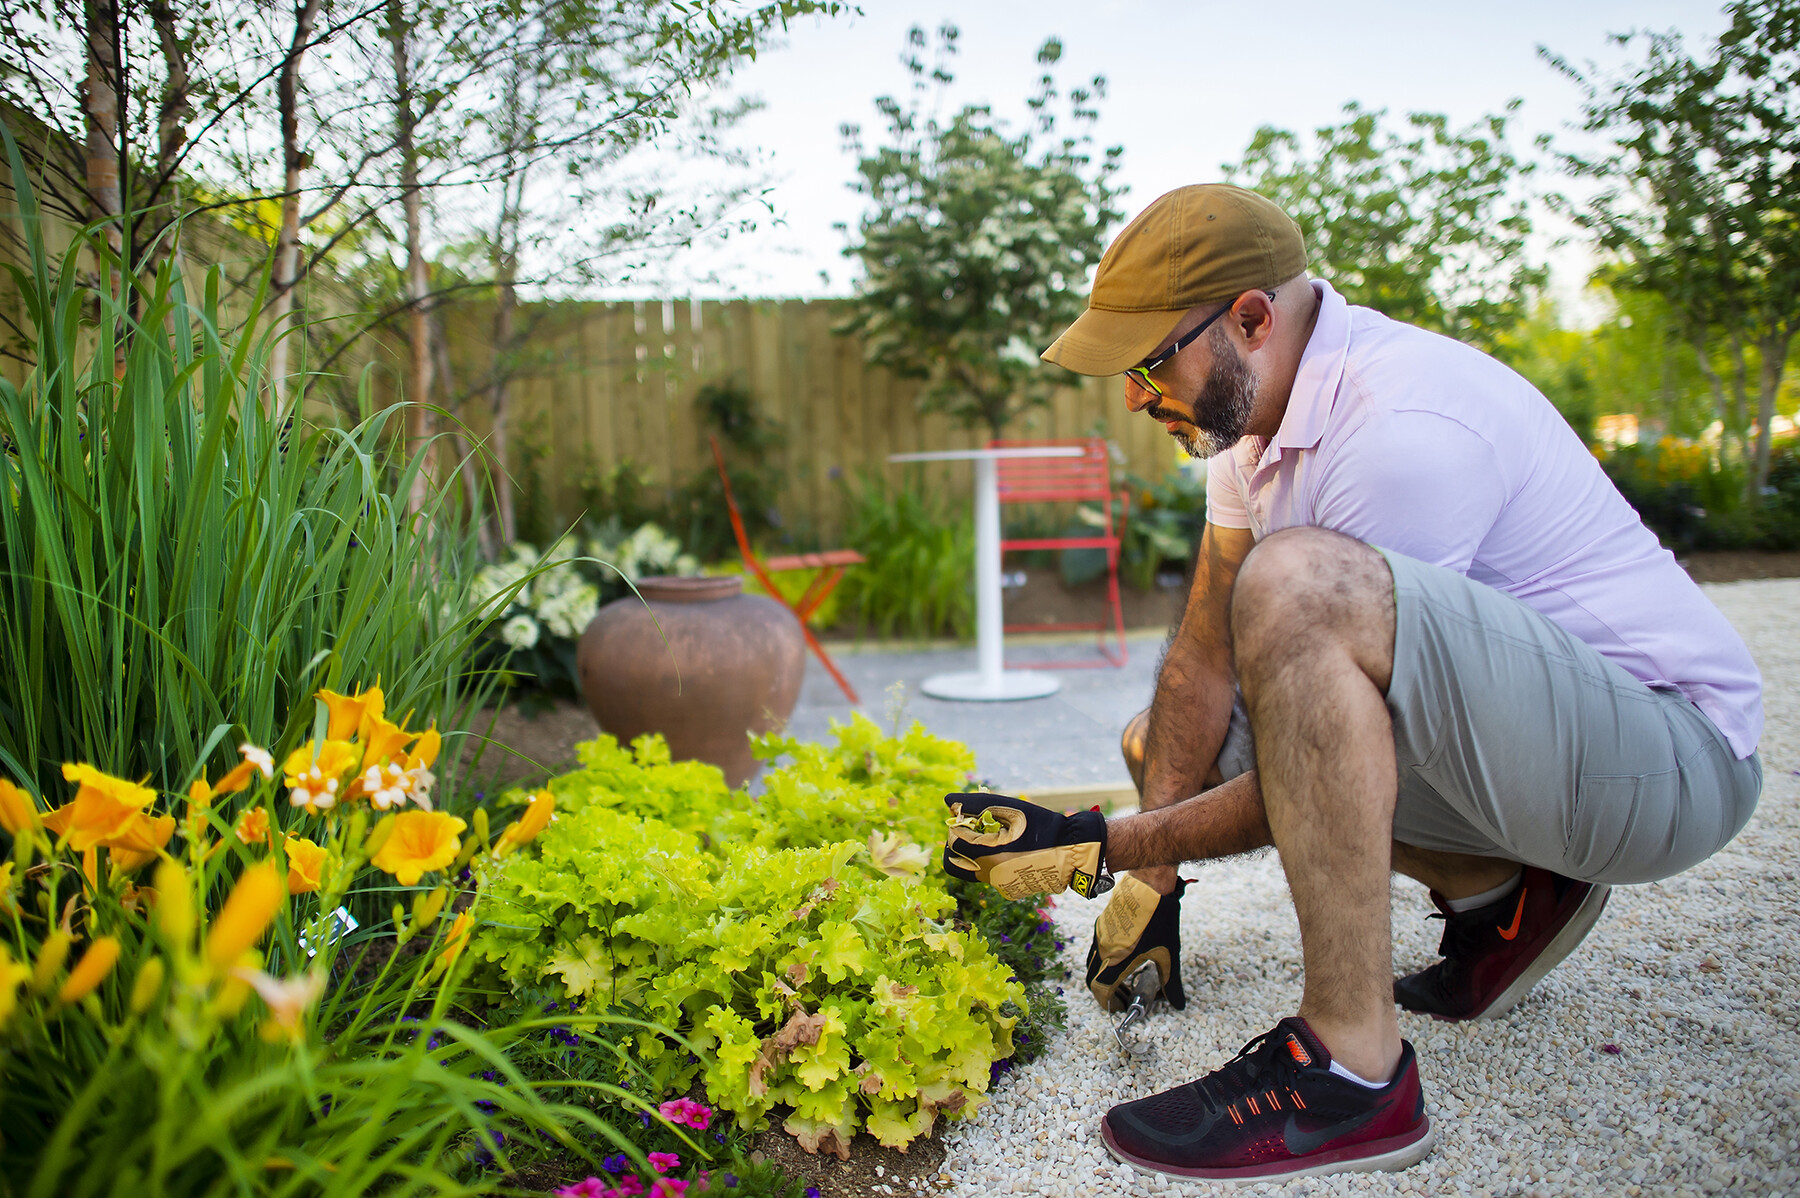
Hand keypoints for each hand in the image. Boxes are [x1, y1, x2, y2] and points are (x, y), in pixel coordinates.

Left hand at [941, 792, 1110, 899]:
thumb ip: (975, 803)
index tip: (970, 817)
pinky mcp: (1009, 890)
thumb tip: (948, 801)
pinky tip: (1007, 850)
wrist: (1071, 850)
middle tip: (971, 831)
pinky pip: (988, 876)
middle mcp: (989, 875)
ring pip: (970, 871)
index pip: (953, 841)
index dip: (958, 826)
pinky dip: (989, 863)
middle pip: (952, 863)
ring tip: (991, 838)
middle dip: (956, 845)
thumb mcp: (1008, 807)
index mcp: (987, 855)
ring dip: (971, 855)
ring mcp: (999, 885)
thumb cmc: (1040, 824)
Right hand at [1085, 873, 1186, 1011]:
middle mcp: (1103, 949)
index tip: (1122, 1008)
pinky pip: (1096, 949)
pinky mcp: (1101, 924)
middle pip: (1092, 980)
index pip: (1101, 991)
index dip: (1109, 1004)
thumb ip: (1171, 983)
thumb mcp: (1168, 953)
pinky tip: (1124, 958)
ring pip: (1093, 964)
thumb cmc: (1159, 918)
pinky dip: (1104, 961)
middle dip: (1105, 993)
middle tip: (1124, 998)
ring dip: (1104, 977)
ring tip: (1125, 980)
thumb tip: (1178, 1003)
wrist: (1149, 884)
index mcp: (1116, 960)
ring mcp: (1100, 935)